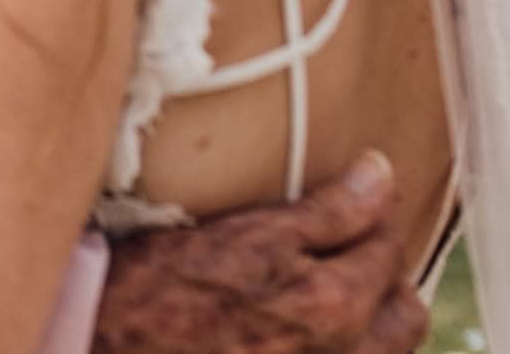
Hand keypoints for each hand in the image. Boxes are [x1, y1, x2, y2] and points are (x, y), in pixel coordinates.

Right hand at [92, 152, 429, 353]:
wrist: (105, 347)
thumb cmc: (160, 290)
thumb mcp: (244, 237)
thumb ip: (328, 212)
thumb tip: (382, 173)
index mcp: (336, 305)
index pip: (388, 242)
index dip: (372, 207)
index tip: (352, 190)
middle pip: (405, 314)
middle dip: (386, 276)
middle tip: (347, 249)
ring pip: (384, 352)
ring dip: (371, 321)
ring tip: (326, 295)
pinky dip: (338, 348)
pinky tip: (296, 333)